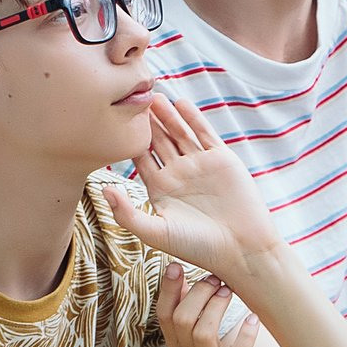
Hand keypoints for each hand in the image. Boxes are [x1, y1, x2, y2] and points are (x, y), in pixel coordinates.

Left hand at [102, 95, 284, 289]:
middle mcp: (179, 174)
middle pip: (159, 140)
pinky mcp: (222, 159)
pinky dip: (193, 118)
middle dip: (146, 122)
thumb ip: (127, 213)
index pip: (141, 158)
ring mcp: (200, 165)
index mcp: (161, 189)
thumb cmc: (199, 247)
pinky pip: (205, 133)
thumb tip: (104, 190)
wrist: (242, 249)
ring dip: (167, 115)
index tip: (114, 121)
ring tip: (153, 96)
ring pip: (180, 133)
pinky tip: (181, 103)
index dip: (129, 140)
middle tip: (132, 99)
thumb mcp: (156, 233)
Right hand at [154, 261, 262, 346]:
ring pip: (201, 333)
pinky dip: (245, 336)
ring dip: (215, 308)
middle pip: (180, 318)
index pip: (163, 315)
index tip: (175, 265)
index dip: (167, 289)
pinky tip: (253, 321)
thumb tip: (193, 291)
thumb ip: (190, 329)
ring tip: (229, 291)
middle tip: (215, 278)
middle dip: (196, 292)